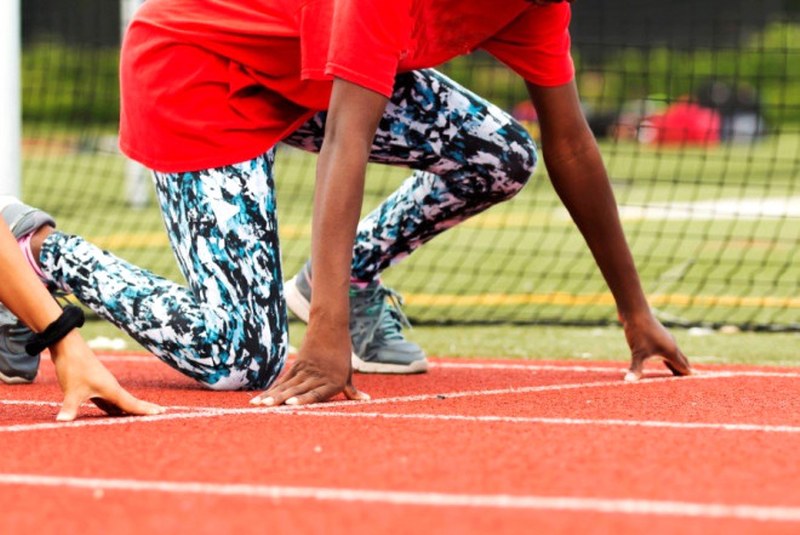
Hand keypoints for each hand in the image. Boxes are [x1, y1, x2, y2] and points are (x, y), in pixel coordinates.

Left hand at [50, 331, 165, 420]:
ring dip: (128, 409)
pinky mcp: (93, 385)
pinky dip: (113, 408)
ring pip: (119, 401)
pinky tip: (112, 412)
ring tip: (138, 416)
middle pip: (130, 402)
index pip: (132, 403)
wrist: (68, 347)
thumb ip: (70, 408)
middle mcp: (110, 388)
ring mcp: (102, 386)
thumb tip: (62, 422)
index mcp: (111, 389)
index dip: (145, 410)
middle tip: (160, 412)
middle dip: (143, 408)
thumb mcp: (72, 390)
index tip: (161, 412)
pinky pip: (108, 401)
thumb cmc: (74, 366)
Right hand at [250, 339, 368, 405]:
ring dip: (273, 396)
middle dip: (280, 400)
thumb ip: (351, 390)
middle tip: (266, 407)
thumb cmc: (342, 353)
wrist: (331, 327)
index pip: (316, 393)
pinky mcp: (298, 365)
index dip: (303, 399)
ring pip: (287, 385)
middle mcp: (318, 377)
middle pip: (297, 390)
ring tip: (260, 404)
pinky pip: (284, 379)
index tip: (290, 404)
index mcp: (333, 382)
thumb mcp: (347, 372)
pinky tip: (263, 397)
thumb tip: (366, 400)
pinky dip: (273, 389)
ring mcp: (306, 370)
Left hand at [621, 313, 691, 380]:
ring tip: (677, 375)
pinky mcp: (658, 336)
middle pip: (682, 362)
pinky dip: (668, 358)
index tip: (694, 388)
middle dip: (684, 373)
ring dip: (676, 365)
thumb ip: (636, 368)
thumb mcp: (638, 352)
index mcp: (671, 351)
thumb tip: (628, 381)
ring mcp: (665, 339)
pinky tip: (664, 359)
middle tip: (688, 385)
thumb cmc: (639, 331)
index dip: (688, 378)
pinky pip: (667, 350)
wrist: (635, 311)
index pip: (683, 368)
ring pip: (675, 355)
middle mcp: (671, 345)